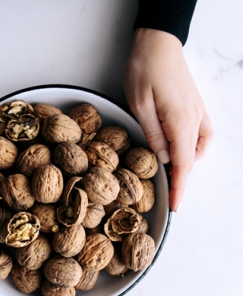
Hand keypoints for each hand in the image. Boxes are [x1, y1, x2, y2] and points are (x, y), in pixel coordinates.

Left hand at [123, 28, 212, 211]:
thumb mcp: (140, 105)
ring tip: (169, 173)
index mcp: (179, 121)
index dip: (178, 188)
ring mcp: (199, 113)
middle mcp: (194, 119)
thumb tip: (163, 160)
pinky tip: (180, 151)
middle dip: (180, 180)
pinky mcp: (196, 107)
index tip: (175, 207)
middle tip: (167, 196)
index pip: (182, 164)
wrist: (158, 42)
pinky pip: (202, 136)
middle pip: (190, 160)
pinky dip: (194, 149)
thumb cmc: (144, 69)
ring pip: (198, 150)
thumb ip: (153, 135)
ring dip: (186, 165)